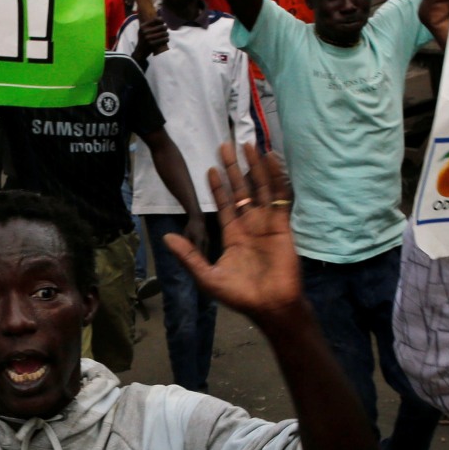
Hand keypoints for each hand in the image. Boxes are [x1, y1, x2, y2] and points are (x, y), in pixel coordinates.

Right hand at [138, 18, 169, 55]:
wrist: (140, 51)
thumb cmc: (143, 40)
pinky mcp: (152, 44)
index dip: (161, 20)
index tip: (163, 23)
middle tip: (165, 31)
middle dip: (165, 28)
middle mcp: (145, 32)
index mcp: (142, 27)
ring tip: (166, 35)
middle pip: (161, 27)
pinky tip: (166, 39)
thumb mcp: (143, 31)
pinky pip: (164, 39)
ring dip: (167, 34)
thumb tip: (161, 18)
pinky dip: (166, 39)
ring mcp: (148, 38)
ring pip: (164, 33)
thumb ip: (150, 24)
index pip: (155, 20)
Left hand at [165, 143, 301, 322]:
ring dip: (253, 167)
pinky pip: (278, 197)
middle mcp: (249, 225)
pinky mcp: (282, 225)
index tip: (210, 168)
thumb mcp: (207, 276)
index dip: (217, 187)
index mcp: (233, 235)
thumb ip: (188, 255)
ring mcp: (267, 223)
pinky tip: (270, 160)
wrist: (270, 305)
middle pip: (241, 190)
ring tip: (247, 145)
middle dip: (233, 168)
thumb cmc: (239, 294)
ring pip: (260, 188)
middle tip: (226, 145)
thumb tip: (166, 237)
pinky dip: (275, 178)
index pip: (224, 205)